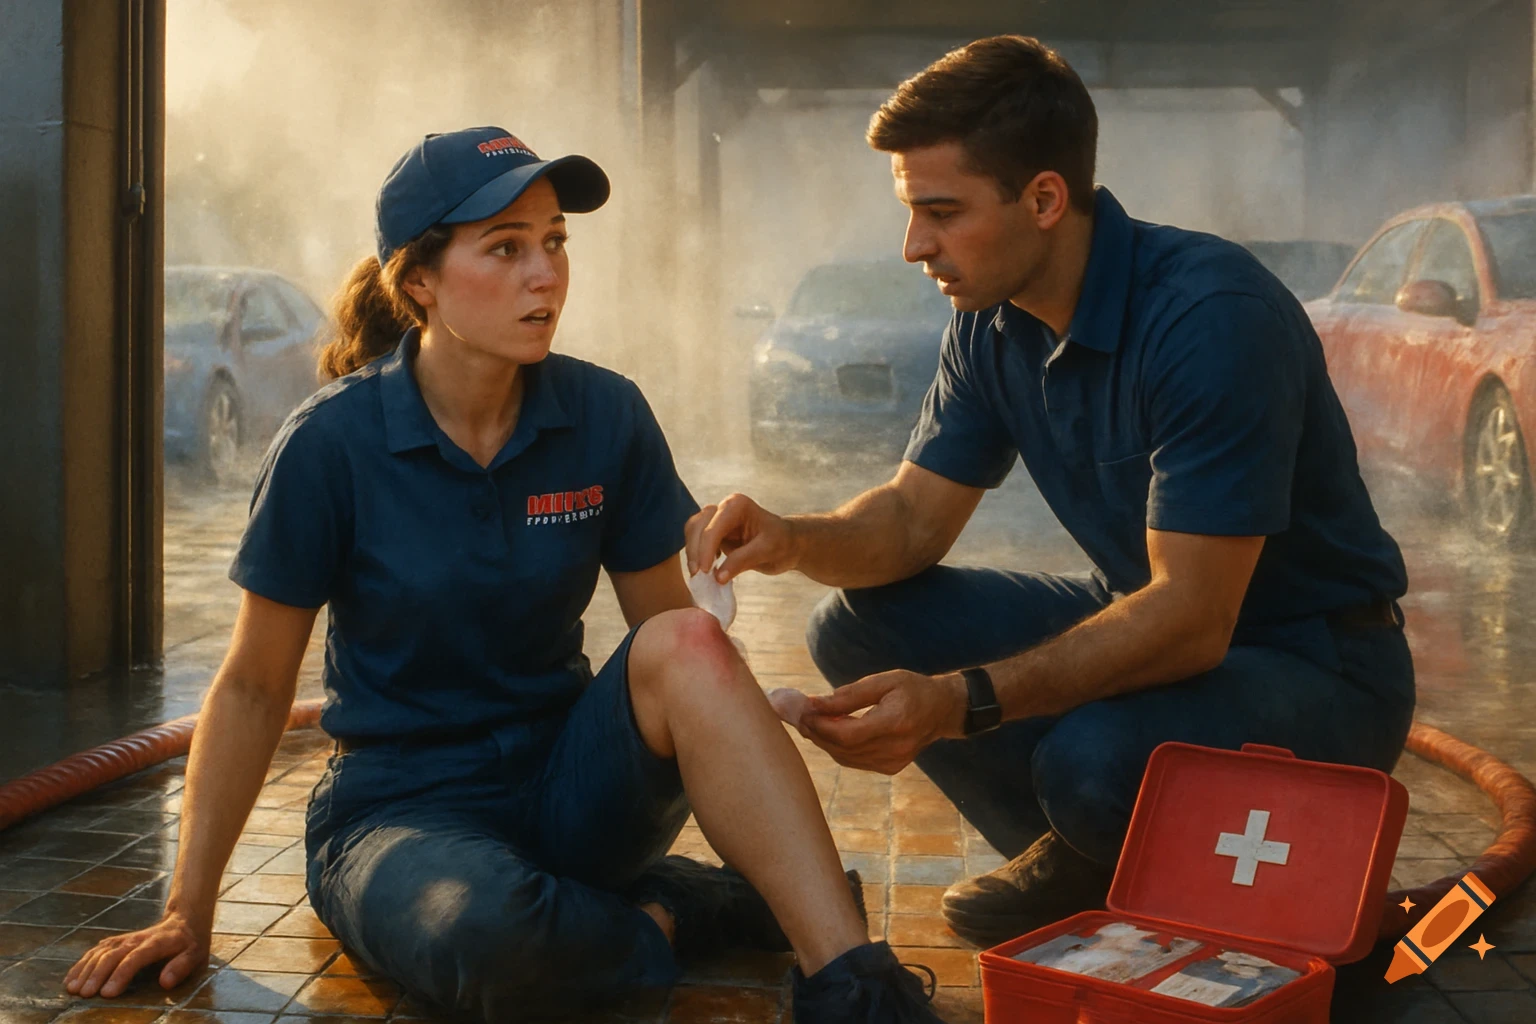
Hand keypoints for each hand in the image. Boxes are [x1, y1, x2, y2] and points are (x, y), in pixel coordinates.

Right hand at [64, 910, 208, 998]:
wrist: (184, 920)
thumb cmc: (190, 944)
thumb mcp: (196, 954)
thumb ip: (181, 967)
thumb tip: (165, 982)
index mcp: (158, 943)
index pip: (135, 958)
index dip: (120, 974)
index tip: (107, 994)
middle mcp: (137, 939)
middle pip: (113, 954)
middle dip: (97, 974)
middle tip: (84, 994)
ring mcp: (125, 939)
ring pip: (100, 951)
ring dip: (85, 969)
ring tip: (72, 989)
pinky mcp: (117, 941)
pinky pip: (95, 950)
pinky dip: (81, 963)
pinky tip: (71, 978)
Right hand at [685, 493, 799, 581]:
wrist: (789, 545)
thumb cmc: (783, 543)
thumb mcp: (767, 551)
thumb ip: (742, 561)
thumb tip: (718, 577)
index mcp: (737, 505)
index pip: (714, 527)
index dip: (706, 549)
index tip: (705, 571)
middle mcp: (724, 508)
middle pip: (697, 525)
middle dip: (695, 550)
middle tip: (697, 575)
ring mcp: (717, 520)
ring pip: (693, 531)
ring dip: (692, 552)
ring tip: (698, 575)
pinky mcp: (714, 533)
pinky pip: (697, 541)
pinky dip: (696, 554)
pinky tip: (705, 570)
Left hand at [797, 670, 967, 774]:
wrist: (942, 710)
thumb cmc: (912, 689)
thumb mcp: (883, 681)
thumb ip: (849, 695)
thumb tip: (815, 703)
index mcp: (896, 723)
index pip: (848, 734)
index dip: (821, 725)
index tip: (803, 710)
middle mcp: (895, 748)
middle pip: (843, 748)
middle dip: (816, 732)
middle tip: (798, 715)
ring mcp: (893, 762)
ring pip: (845, 757)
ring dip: (823, 741)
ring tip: (809, 721)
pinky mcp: (890, 767)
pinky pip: (854, 760)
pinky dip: (837, 747)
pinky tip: (829, 731)